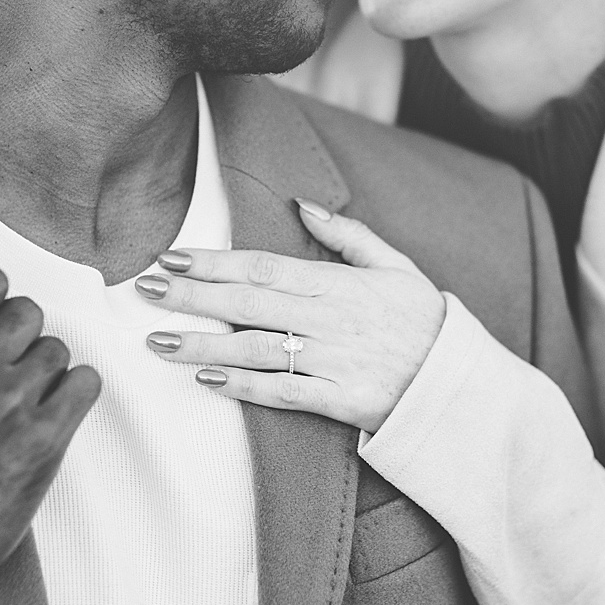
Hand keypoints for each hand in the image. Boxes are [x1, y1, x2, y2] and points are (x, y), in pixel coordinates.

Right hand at [0, 260, 100, 604]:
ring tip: (23, 402)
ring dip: (43, 371)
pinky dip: (74, 394)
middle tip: (5, 367)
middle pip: (27, 312)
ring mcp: (11, 402)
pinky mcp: (44, 442)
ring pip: (56, 349)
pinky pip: (85, 384)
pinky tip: (52, 414)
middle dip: (18, 337)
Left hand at [135, 199, 442, 434]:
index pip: (263, 266)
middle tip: (142, 290)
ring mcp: (334, 360)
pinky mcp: (341, 399)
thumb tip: (302, 204)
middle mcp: (331, 319)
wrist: (461, 384)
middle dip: (190, 295)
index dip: (213, 261)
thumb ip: (348, 235)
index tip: (170, 257)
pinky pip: (283, 391)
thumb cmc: (423, 321)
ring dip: (202, 344)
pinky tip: (206, 379)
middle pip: (248, 302)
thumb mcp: (395, 266)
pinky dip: (243, 386)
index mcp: (338, 284)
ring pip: (256, 348)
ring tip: (157, 341)